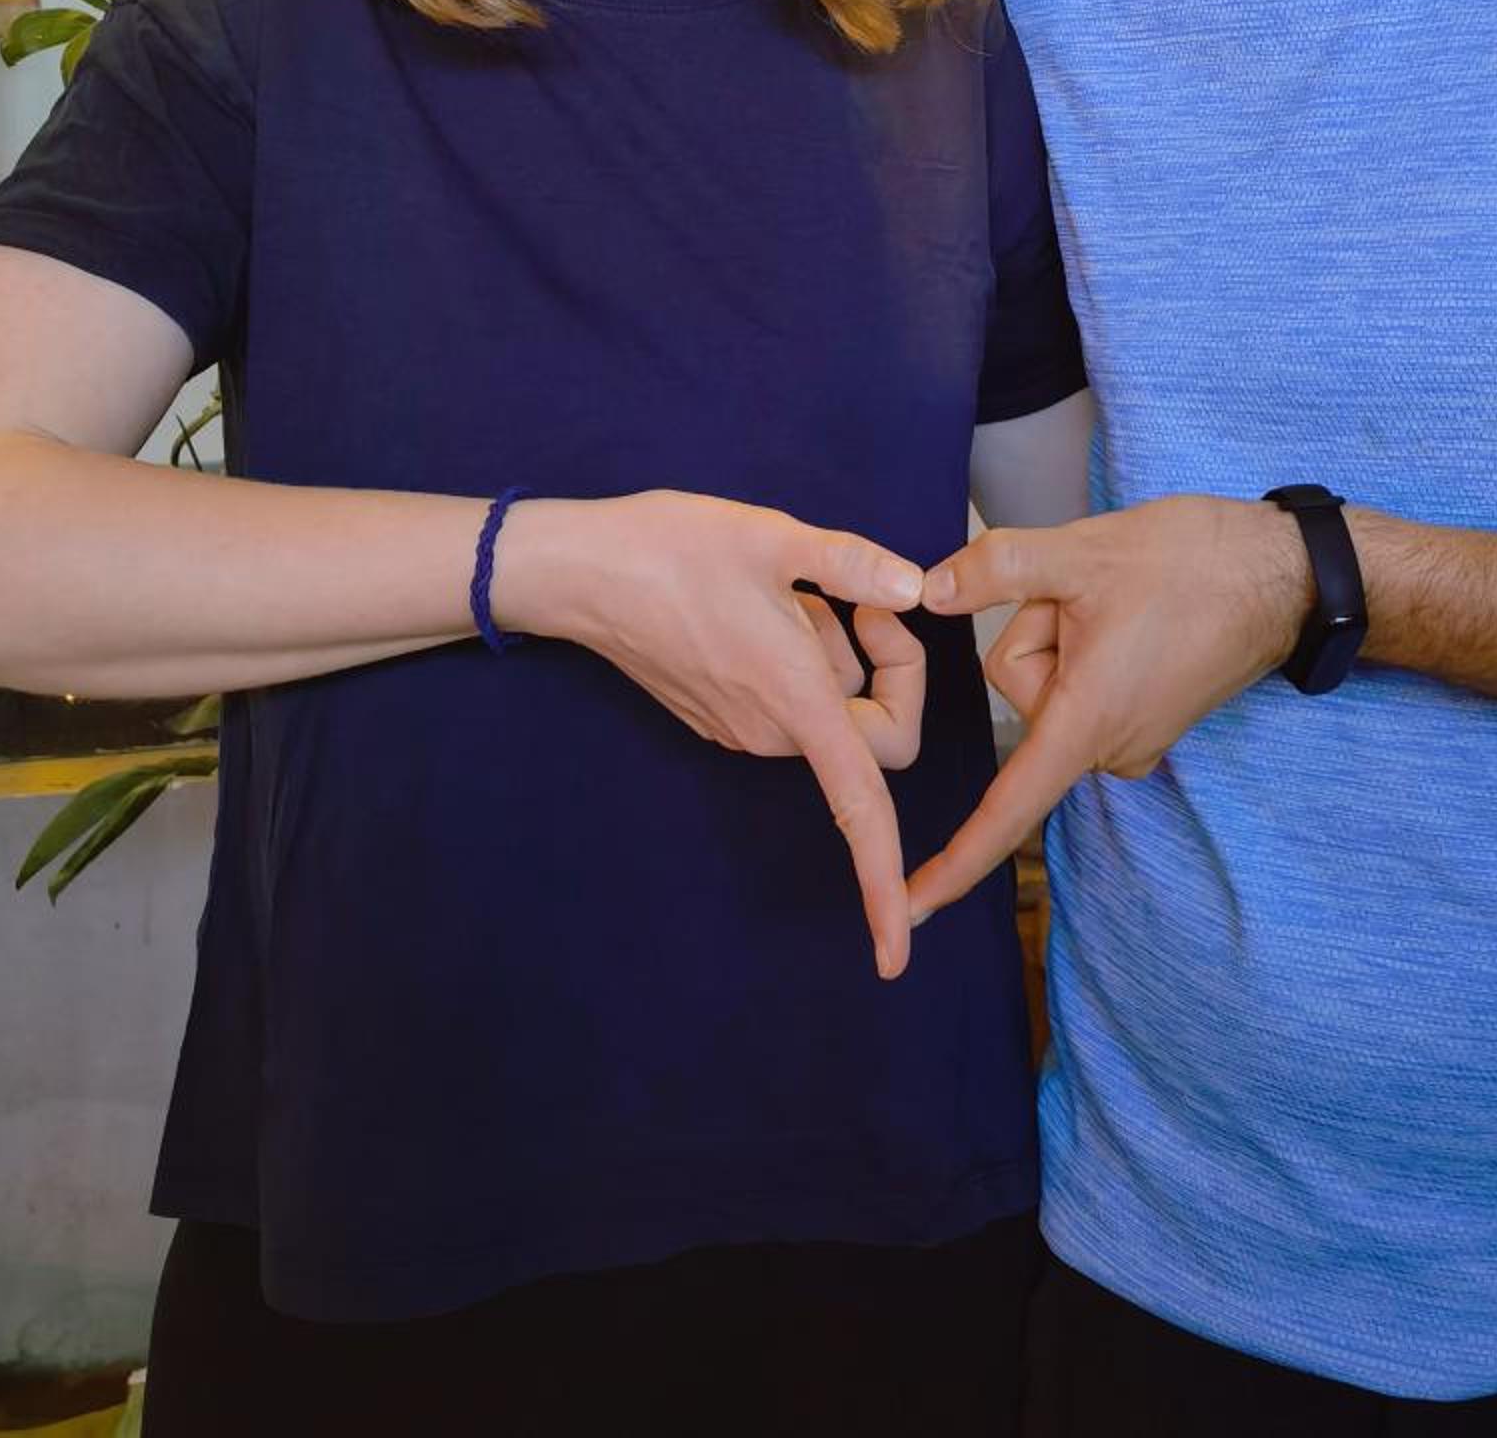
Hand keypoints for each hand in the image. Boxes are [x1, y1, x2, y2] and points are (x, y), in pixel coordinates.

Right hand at [498, 491, 928, 976]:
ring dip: (837, 653)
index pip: (860, 810)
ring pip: (831, 710)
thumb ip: (851, 564)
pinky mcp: (721, 715)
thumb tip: (917, 588)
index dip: (883, 886)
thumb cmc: (671, 549)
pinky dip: (804, 657)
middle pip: (873, 737)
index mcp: (794, 701)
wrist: (580, 572)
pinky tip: (764, 605)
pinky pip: (793, 703)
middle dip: (889, 670)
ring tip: (790, 590)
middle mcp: (771, 731)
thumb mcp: (771, 536)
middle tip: (858, 597)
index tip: (896, 960)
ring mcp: (743, 728)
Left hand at [906, 496, 1312, 927]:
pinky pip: (1082, 686)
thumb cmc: (1192, 563)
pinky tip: (1135, 615)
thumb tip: (927, 591)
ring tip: (1126, 603)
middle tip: (1096, 594)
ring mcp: (1131, 740)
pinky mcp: (1147, 723)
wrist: (1283, 575)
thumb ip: (994, 569)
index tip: (910, 909)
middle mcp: (1109, 749)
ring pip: (1050, 680)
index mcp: (1086, 723)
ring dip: (1068, 630)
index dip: (954, 862)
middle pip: (1020, 685)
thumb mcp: (1081, 551)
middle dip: (1040, 626)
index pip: (1006, 808)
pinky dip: (1091, 644)